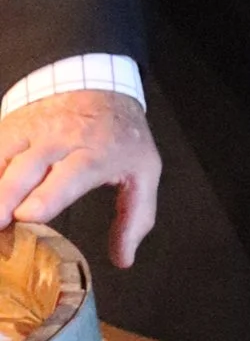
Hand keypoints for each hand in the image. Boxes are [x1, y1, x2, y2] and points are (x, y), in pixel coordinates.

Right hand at [0, 89, 161, 267]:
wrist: (97, 82)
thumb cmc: (120, 136)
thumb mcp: (144, 171)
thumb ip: (135, 217)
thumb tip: (123, 259)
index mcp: (96, 152)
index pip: (71, 173)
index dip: (48, 195)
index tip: (28, 214)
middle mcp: (60, 139)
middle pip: (27, 167)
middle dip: (6, 195)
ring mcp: (31, 131)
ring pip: (2, 156)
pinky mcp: (11, 127)